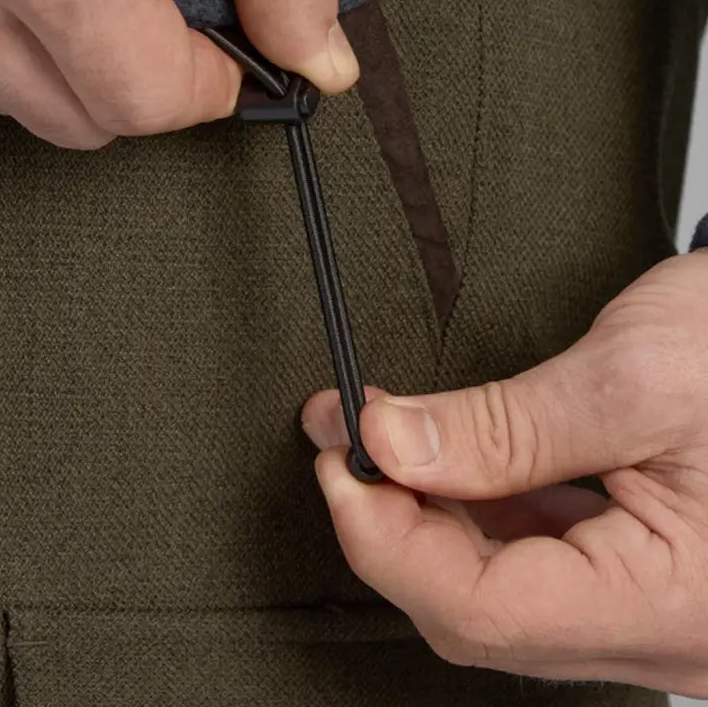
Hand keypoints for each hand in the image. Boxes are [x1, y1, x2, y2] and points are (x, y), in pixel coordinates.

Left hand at [302, 249, 707, 695]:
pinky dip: (479, 513)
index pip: (483, 610)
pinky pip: (538, 567)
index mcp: (675, 606)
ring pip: (502, 592)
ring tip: (380, 435)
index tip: (337, 459)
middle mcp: (668, 632)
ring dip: (429, 512)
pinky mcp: (649, 580)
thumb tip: (388, 446)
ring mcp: (659, 613)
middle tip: (345, 434)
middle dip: (394, 518)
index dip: (384, 536)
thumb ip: (501, 428)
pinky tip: (449, 460)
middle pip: (481, 608)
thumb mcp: (630, 378)